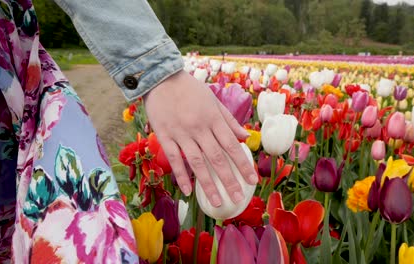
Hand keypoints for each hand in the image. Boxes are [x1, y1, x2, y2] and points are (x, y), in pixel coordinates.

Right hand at [143, 70, 257, 206]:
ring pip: (197, 163)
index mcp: (213, 119)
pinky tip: (187, 191)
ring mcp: (181, 133)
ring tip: (216, 201)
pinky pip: (174, 159)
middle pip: (217, 158)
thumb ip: (229, 120)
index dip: (243, 164)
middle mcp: (199, 128)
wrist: (161, 77)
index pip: (232, 146)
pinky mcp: (164, 136)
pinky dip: (181, 175)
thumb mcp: (213, 100)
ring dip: (208, 184)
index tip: (252, 180)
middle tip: (237, 198)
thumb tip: (245, 137)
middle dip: (229, 180)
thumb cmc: (190, 88)